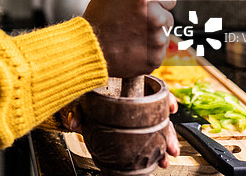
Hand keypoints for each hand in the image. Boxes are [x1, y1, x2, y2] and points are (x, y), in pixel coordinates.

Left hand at [58, 92, 180, 173]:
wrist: (76, 101)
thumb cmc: (82, 95)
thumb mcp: (79, 98)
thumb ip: (78, 109)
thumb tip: (75, 123)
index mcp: (126, 88)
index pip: (152, 89)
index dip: (164, 98)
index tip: (171, 109)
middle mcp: (135, 101)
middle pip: (158, 114)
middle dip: (168, 131)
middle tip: (171, 147)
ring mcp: (136, 115)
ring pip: (157, 127)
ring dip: (165, 142)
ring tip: (167, 157)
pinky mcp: (134, 128)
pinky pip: (149, 136)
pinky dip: (156, 147)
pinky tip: (161, 157)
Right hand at [82, 0, 175, 77]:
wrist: (87, 47)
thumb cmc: (96, 17)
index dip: (157, 2)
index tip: (146, 9)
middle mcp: (156, 20)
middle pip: (168, 18)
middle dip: (155, 19)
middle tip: (134, 24)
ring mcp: (157, 41)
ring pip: (163, 36)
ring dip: (152, 36)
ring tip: (130, 37)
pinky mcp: (155, 59)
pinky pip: (158, 52)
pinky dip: (147, 51)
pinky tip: (131, 48)